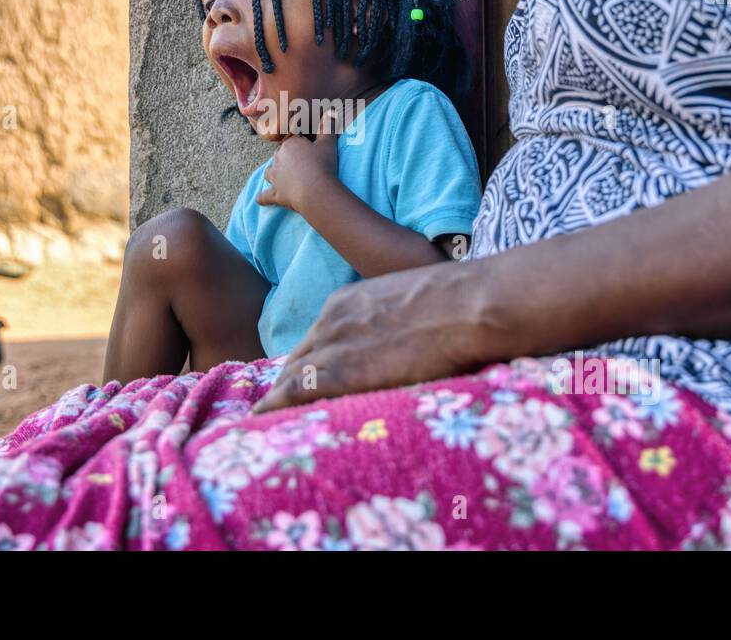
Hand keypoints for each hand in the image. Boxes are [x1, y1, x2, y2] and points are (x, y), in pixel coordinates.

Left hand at [252, 257, 499, 413]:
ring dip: (281, 403)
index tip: (306, 386)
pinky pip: (290, 395)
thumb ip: (399, 325)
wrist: (469, 305)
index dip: (309, 367)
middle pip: (295, 360)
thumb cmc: (463, 305)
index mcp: (347, 303)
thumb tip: (414, 345)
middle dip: (287, 386)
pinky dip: (273, 411)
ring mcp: (331, 346)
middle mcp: (330, 321)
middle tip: (282, 414)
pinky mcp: (337, 372)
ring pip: (289, 379)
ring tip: (271, 428)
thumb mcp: (414, 305)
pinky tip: (261, 427)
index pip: (317, 342)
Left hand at [255, 110, 339, 212]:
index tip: (310, 148)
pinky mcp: (275, 194)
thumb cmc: (322, 164)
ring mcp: (275, 177)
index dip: (302, 144)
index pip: (293, 140)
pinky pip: (265, 196)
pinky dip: (263, 198)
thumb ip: (328, 127)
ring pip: (269, 172)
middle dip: (286, 157)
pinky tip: (260, 200)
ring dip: (273, 173)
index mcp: (290, 145)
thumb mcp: (328, 143)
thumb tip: (331, 112)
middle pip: (280, 155)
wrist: (316, 190)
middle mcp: (278, 159)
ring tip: (278, 175)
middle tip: (298, 162)